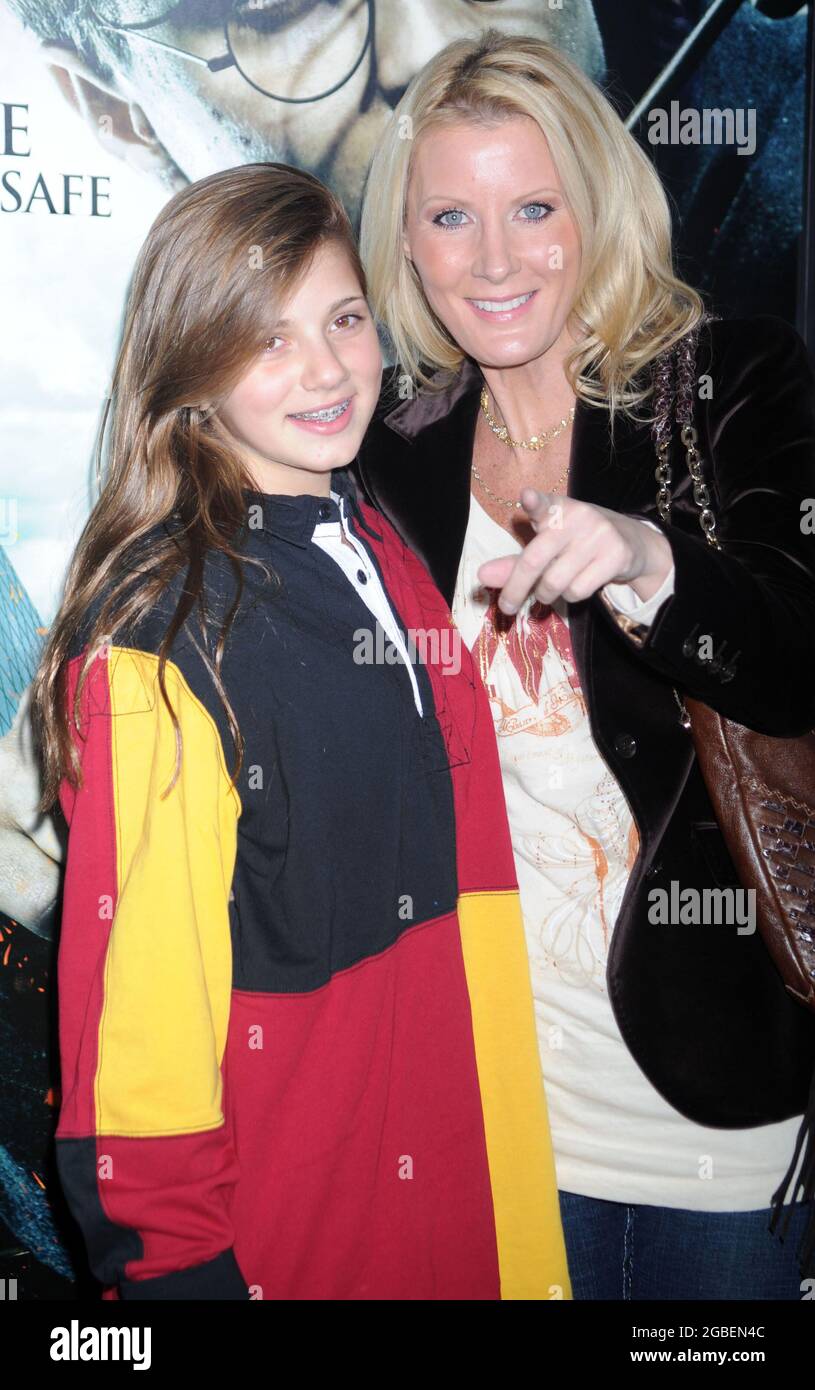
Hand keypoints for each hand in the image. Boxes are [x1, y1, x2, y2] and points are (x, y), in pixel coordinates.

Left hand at [477, 487, 673, 614]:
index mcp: (556, 508)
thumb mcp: (546, 546)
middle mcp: (578, 516)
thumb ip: (514, 563)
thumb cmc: (575, 544)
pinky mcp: (616, 555)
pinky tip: (578, 584)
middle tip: (506, 608)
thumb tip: (482, 575)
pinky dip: (571, 597)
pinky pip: (579, 591)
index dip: (535, 501)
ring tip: (551, 588)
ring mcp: (599, 535)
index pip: (544, 503)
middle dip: (516, 588)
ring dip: (546, 594)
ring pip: (555, 582)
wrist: (630, 543)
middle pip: (536, 559)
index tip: (527, 497)